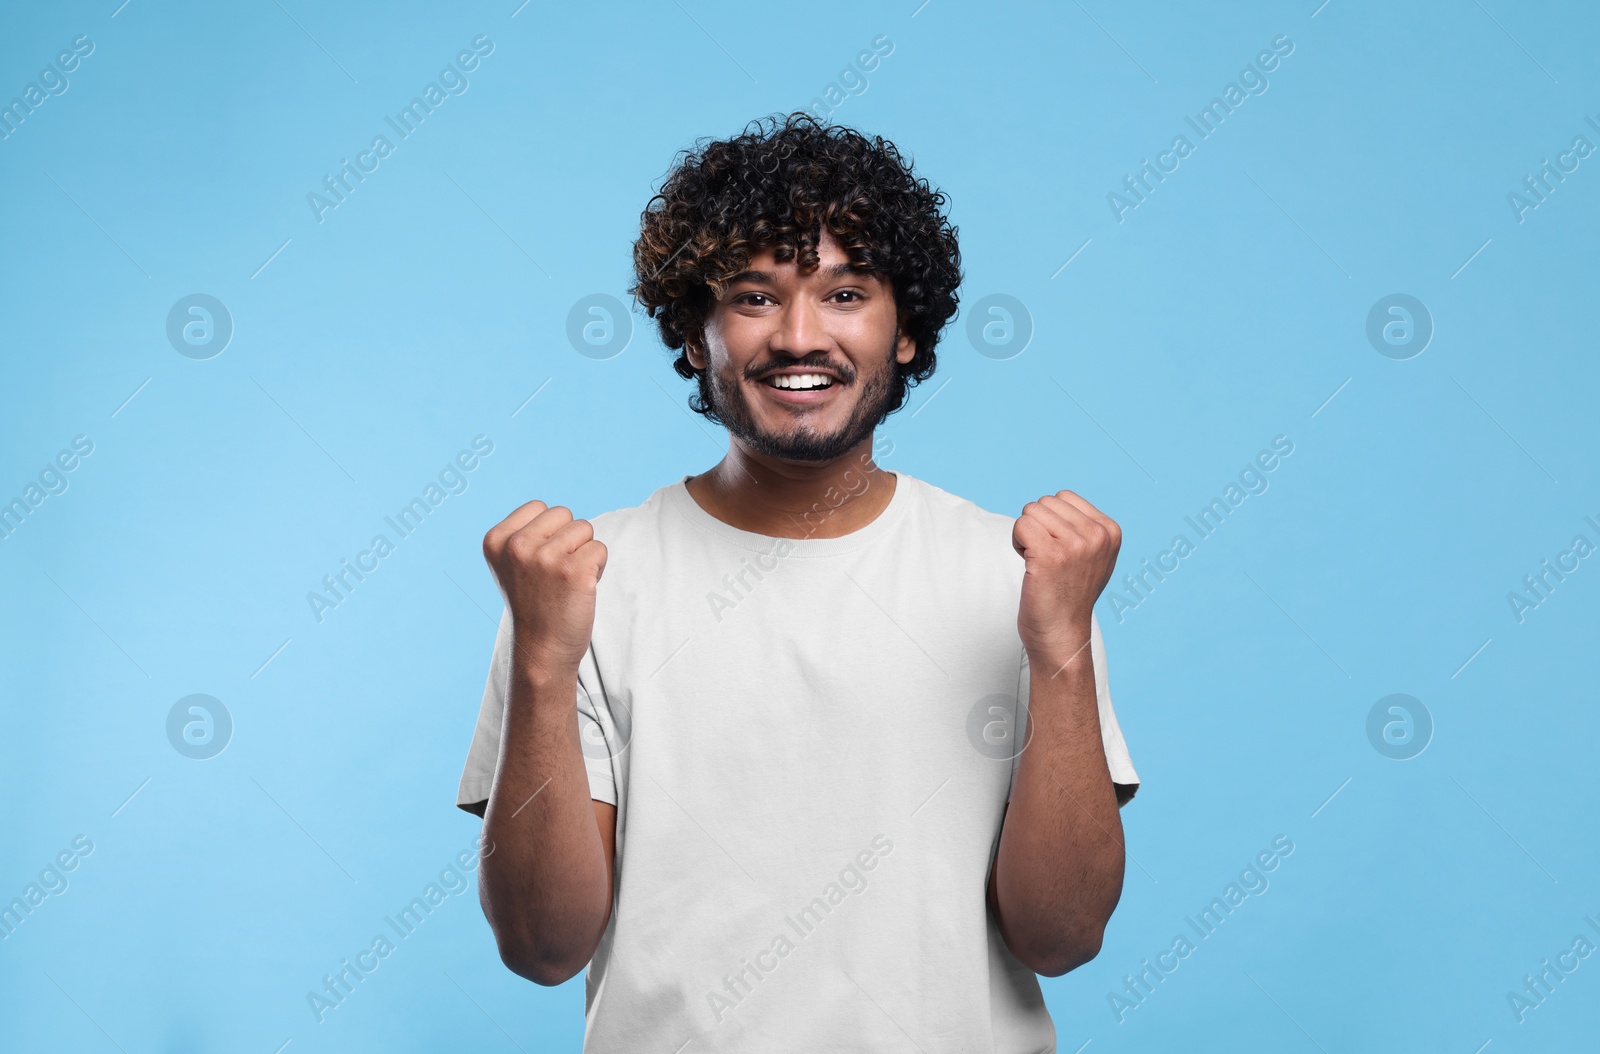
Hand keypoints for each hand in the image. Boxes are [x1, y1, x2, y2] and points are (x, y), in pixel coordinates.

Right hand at [482, 500, 607, 677]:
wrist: (542, 649)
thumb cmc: (533, 603)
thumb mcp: (511, 563)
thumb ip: (525, 533)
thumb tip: (557, 513)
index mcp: (497, 540)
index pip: (539, 507)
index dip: (548, 532)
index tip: (539, 563)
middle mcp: (517, 546)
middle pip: (564, 514)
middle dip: (568, 539)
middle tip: (556, 574)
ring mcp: (545, 558)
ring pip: (585, 529)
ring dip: (584, 553)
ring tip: (567, 581)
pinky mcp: (573, 571)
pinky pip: (599, 549)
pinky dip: (598, 568)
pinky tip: (580, 589)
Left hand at [1012, 490, 1120, 671]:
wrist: (1061, 634)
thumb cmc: (1069, 595)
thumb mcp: (1092, 556)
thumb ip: (1084, 527)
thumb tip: (1058, 500)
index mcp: (1110, 531)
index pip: (1064, 497)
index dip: (1052, 521)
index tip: (1061, 551)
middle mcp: (1097, 536)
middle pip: (1045, 502)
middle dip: (1038, 527)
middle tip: (1047, 559)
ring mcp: (1075, 545)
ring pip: (1030, 511)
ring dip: (1026, 535)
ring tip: (1039, 562)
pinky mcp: (1050, 554)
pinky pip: (1021, 525)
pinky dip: (1017, 543)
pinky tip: (1029, 564)